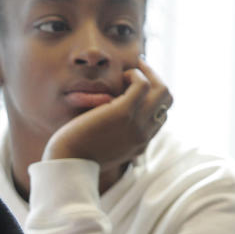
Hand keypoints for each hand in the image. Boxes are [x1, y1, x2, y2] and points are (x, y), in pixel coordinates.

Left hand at [43, 57, 172, 170]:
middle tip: (139, 69)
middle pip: (167, 100)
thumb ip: (113, 136)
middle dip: (156, 80)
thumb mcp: (102, 148)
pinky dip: (135, 74)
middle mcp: (144, 135)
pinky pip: (143, 84)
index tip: (136, 86)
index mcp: (140, 144)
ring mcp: (137, 124)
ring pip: (162, 90)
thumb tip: (110, 118)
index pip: (161, 116)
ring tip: (130, 70)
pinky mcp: (123, 113)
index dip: (151, 98)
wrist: (67, 164)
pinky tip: (121, 76)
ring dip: (147, 73)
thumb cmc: (76, 155)